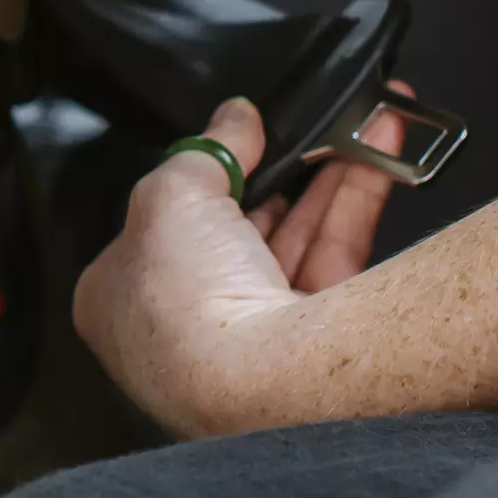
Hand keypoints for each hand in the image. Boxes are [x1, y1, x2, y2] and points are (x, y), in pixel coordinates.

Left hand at [70, 92, 405, 437]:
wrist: (263, 381)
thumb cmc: (187, 299)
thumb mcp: (170, 196)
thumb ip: (203, 149)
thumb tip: (234, 117)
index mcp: (119, 302)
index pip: (156, 230)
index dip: (196, 184)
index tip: (235, 142)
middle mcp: (184, 328)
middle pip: (233, 231)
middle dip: (275, 173)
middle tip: (305, 124)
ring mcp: (253, 338)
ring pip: (292, 238)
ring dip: (326, 176)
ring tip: (358, 120)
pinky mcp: (315, 341)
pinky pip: (335, 254)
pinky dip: (357, 200)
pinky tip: (378, 149)